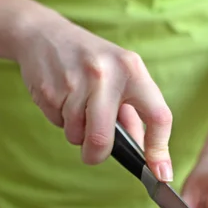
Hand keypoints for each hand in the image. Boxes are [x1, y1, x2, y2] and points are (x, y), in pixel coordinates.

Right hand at [14, 9, 172, 180]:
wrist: (45, 35)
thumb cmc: (91, 61)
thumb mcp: (121, 76)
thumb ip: (134, 115)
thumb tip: (146, 154)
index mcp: (132, 69)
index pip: (157, 115)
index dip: (160, 149)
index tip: (161, 173)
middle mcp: (106, 74)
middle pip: (103, 138)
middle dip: (97, 154)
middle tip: (94, 154)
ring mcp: (76, 81)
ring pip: (77, 135)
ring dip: (76, 133)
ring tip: (76, 107)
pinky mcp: (51, 89)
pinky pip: (58, 124)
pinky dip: (60, 120)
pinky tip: (61, 97)